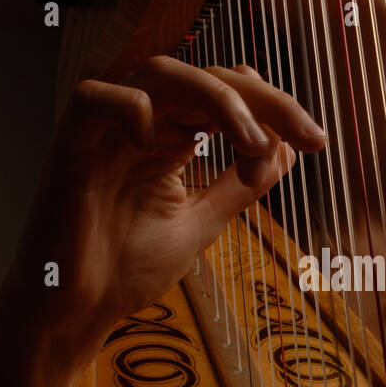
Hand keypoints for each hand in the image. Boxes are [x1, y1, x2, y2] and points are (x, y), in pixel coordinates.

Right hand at [0, 54, 324, 353]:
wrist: (73, 314)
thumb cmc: (124, 269)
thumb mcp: (201, 224)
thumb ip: (238, 187)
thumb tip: (285, 151)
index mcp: (172, 135)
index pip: (229, 92)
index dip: (274, 107)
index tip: (316, 142)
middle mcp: (142, 123)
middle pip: (207, 75)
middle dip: (265, 100)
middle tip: (307, 135)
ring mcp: (105, 132)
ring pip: (160, 72)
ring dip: (215, 99)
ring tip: (248, 142)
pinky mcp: (69, 149)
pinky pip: (94, 98)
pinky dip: (132, 107)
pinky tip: (157, 148)